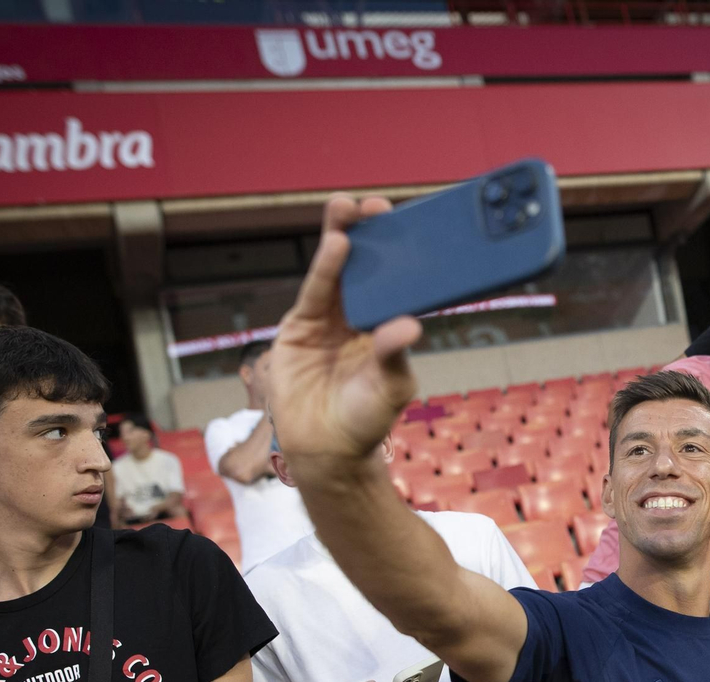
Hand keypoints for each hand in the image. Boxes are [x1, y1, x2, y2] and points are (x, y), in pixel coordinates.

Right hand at [267, 196, 425, 465]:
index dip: (399, 254)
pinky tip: (338, 246)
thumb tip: (409, 327)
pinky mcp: (300, 327)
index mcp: (386, 326)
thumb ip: (393, 355)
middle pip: (363, 268)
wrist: (326, 449)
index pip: (395, 282)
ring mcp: (327, 319)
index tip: (409, 225)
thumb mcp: (390, 387)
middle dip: (367, 234)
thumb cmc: (366, 419)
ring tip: (348, 207)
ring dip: (341, 237)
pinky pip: (315, 293)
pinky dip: (325, 268)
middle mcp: (357, 317)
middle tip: (375, 204)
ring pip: (335, 271)